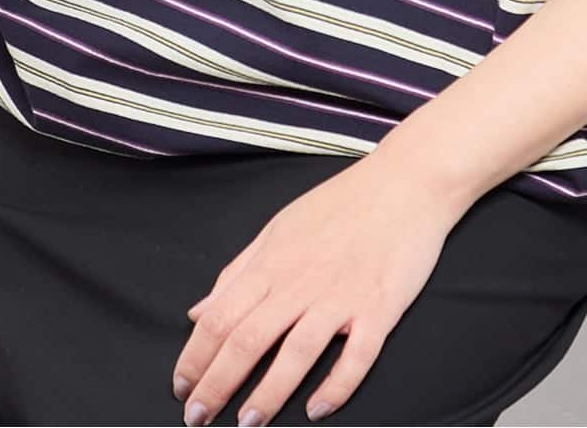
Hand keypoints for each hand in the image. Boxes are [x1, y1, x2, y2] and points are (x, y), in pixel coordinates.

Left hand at [170, 150, 465, 425]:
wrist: (405, 182)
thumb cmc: (340, 205)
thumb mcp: (279, 228)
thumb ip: (238, 272)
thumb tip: (197, 311)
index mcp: (273, 260)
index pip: (221, 315)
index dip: (195, 357)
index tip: (181, 388)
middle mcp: (302, 280)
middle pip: (248, 338)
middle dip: (217, 384)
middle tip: (197, 417)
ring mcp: (342, 295)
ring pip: (296, 352)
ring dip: (268, 393)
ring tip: (248, 422)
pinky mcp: (379, 307)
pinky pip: (356, 356)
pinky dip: (336, 387)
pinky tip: (317, 409)